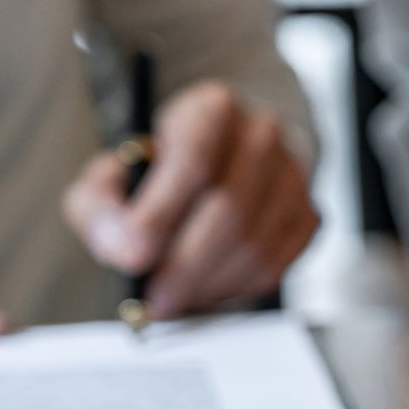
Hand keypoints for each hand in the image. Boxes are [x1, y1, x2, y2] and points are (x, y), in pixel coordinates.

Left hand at [62, 81, 319, 317]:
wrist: (226, 150)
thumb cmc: (164, 165)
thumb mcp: (115, 169)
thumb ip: (100, 205)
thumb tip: (121, 249)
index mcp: (213, 108)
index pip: (192, 163)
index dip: (159, 216)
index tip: (130, 258)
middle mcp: (264, 136)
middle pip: (230, 212)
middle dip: (185, 266)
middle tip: (153, 299)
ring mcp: (295, 177)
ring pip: (256, 247)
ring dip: (210, 284)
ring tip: (175, 298)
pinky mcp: (308, 216)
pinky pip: (276, 266)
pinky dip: (236, 289)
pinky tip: (206, 289)